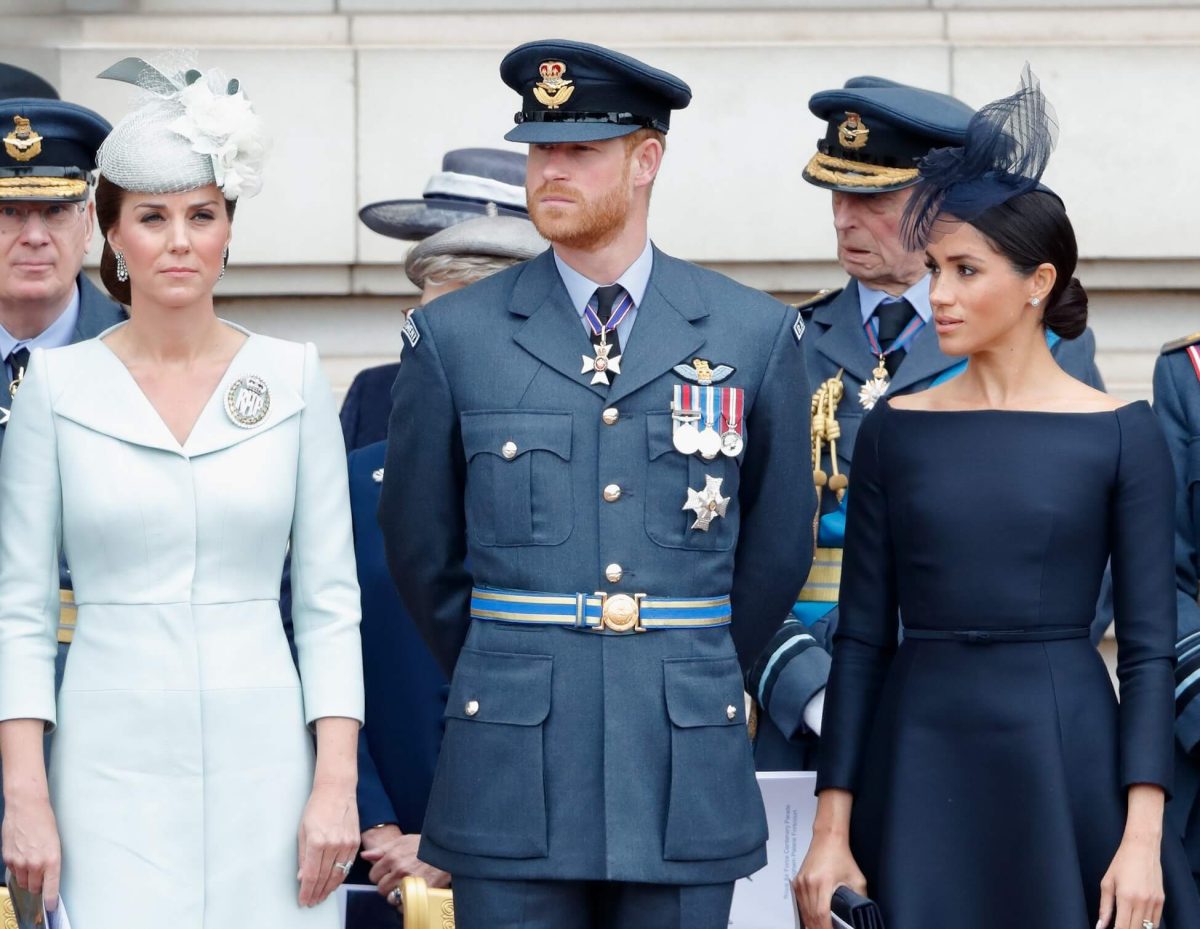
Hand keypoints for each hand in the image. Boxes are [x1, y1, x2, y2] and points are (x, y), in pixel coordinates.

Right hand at [2, 795, 60, 908]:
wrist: (27, 806)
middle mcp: (35, 863)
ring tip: (32, 864)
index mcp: (52, 859)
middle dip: (39, 886)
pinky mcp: (8, 858)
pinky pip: (14, 872)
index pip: (51, 888)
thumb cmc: (44, 820)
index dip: (50, 900)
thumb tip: (47, 875)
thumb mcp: (55, 842)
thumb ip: (50, 861)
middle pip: (35, 888)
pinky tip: (23, 856)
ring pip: (23, 882)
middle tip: (42, 878)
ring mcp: (20, 862)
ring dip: (28, 878)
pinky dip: (18, 869)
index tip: (50, 907)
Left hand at [297, 782, 358, 906]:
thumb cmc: (317, 808)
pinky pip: (348, 865)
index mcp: (317, 842)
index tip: (303, 900)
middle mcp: (333, 845)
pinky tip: (334, 882)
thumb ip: (303, 856)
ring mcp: (346, 844)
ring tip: (322, 896)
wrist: (337, 790)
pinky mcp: (355, 842)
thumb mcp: (302, 831)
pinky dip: (340, 876)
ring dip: (329, 888)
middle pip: (324, 878)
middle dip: (317, 893)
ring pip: (338, 875)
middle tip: (312, 901)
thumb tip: (303, 877)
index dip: (307, 891)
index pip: (311, 875)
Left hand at [361, 825, 449, 902]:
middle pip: (381, 889)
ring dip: (396, 896)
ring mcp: (410, 882)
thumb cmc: (424, 844)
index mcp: (392, 857)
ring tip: (405, 887)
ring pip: (392, 898)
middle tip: (397, 880)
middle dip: (387, 886)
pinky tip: (413, 893)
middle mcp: (399, 870)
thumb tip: (365, 856)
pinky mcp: (421, 891)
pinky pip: (405, 905)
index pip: (373, 875)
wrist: (447, 849)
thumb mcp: (402, 841)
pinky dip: (407, 903)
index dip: (380, 875)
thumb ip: (382, 850)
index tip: (387, 873)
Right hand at [793, 830, 866, 928]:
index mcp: (823, 883)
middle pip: (811, 916)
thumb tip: (860, 914)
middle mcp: (809, 884)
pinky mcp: (797, 882)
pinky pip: (800, 904)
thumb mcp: (857, 878)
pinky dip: (806, 915)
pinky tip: (811, 923)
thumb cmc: (841, 856)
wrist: (827, 839)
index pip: (822, 914)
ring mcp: (801, 883)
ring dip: (811, 925)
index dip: (826, 928)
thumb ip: (859, 898)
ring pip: (804, 912)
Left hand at [1096, 834, 1163, 928]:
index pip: (1122, 927)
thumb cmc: (1121, 863)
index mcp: (1126, 897)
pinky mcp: (1161, 901)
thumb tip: (1100, 926)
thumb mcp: (1107, 883)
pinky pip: (1156, 922)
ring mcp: (1154, 902)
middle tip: (1117, 927)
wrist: (1142, 848)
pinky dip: (1147, 926)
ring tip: (1127, 924)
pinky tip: (1138, 923)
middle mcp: (1142, 902)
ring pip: (1147, 928)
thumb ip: (1104, 907)